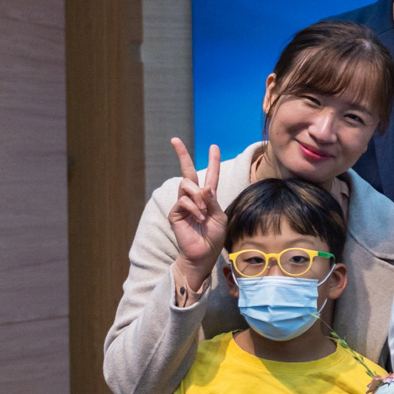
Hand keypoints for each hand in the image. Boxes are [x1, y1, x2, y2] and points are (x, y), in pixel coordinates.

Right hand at [166, 138, 225, 292]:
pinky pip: (184, 200)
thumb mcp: (219, 216)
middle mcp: (194, 197)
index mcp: (208, 197)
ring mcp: (183, 204)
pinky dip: (194, 208)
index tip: (214, 147)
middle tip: (174, 140)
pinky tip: (199, 218)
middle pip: (187, 171)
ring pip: (186, 185)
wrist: (204, 253)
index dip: (213, 161)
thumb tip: (205, 187)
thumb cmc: (213, 237)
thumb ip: (213, 201)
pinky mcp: (175, 212)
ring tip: (204, 212)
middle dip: (182, 155)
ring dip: (198, 196)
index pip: (210, 175)